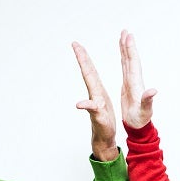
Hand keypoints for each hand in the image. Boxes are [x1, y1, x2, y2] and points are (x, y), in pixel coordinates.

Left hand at [72, 41, 118, 161]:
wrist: (104, 137)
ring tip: (80, 49)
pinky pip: (95, 82)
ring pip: (90, 75)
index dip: (83, 59)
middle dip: (82, 57)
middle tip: (75, 44)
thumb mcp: (98, 119)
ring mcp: (97, 95)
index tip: (77, 47)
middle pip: (88, 71)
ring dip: (86, 62)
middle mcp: (95, 92)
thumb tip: (80, 104)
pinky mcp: (100, 99)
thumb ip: (91, 109)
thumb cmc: (102, 129)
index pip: (88, 73)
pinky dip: (92, 72)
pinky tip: (89, 65)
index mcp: (96, 94)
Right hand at [118, 30, 157, 129]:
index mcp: (136, 84)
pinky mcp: (128, 85)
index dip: (131, 50)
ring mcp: (132, 82)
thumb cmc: (140, 120)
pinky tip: (122, 54)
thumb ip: (148, 100)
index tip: (128, 36)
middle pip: (132, 59)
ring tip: (123, 36)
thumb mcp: (144, 111)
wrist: (139, 126)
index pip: (133, 63)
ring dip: (126, 49)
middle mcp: (135, 80)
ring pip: (128, 62)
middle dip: (128, 45)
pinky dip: (123, 59)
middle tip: (125, 31)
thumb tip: (153, 91)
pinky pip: (125, 68)